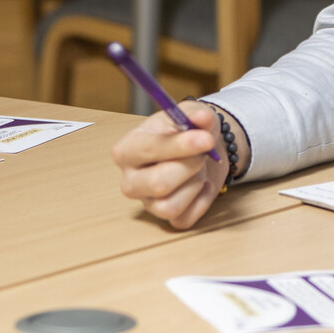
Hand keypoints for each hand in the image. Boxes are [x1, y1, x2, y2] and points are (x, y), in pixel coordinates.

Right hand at [110, 101, 229, 229]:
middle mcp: (130, 179)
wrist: (202, 148)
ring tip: (199, 168)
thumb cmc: (187, 131)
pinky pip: (184, 219)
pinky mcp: (164, 218)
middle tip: (205, 152)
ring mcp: (146, 202)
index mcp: (127, 149)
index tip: (205, 139)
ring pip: (170, 206)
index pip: (147, 151)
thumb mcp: (191, 113)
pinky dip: (202, 201)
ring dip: (195, 184)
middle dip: (190, 166)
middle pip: (158, 184)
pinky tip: (203, 185)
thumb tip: (201, 118)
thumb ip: (196, 113)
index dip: (179, 146)